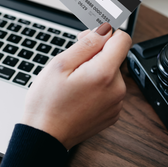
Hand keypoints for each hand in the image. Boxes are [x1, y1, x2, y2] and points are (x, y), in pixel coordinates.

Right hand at [20, 23, 129, 148]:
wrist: (44, 137)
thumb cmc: (47, 103)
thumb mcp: (60, 64)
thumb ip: (87, 43)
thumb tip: (105, 29)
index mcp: (105, 73)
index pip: (123, 39)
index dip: (105, 33)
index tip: (90, 38)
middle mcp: (117, 89)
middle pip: (114, 57)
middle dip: (95, 54)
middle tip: (70, 63)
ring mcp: (116, 104)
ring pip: (110, 74)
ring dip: (94, 71)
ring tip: (72, 83)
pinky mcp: (112, 114)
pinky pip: (109, 91)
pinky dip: (96, 88)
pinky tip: (78, 95)